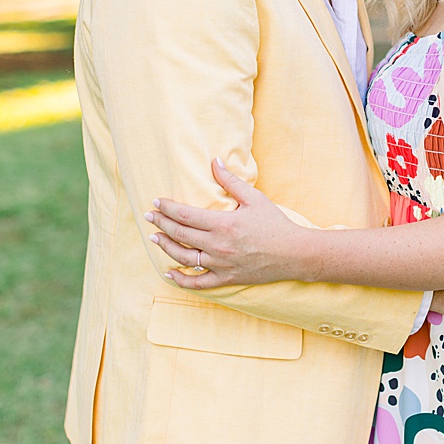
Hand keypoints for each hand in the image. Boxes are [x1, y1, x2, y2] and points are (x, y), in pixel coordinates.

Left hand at [147, 159, 308, 287]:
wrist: (294, 253)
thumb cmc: (275, 224)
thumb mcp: (255, 198)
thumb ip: (231, 181)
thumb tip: (214, 161)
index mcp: (223, 224)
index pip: (185, 215)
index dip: (167, 208)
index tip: (156, 202)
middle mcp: (218, 245)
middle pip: (180, 234)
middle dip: (160, 224)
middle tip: (149, 216)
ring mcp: (220, 264)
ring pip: (183, 257)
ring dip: (165, 247)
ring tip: (155, 238)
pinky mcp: (226, 278)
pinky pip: (198, 282)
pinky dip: (181, 279)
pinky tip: (169, 272)